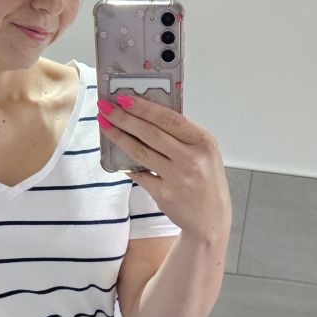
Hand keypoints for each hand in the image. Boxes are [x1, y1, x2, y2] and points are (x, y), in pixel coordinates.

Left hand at [97, 94, 231, 242]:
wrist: (211, 218)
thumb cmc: (206, 181)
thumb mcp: (204, 152)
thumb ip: (182, 135)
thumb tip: (146, 114)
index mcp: (204, 142)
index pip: (170, 118)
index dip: (144, 107)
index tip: (123, 98)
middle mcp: (192, 159)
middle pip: (151, 133)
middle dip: (124, 118)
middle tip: (106, 108)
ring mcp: (177, 178)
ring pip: (141, 152)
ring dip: (119, 137)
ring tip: (105, 125)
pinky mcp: (164, 194)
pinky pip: (139, 174)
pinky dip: (127, 164)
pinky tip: (116, 155)